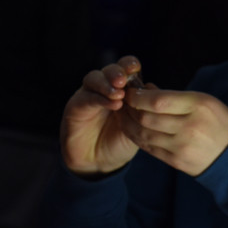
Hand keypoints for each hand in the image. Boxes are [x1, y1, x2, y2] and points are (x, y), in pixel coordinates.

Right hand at [60, 56, 144, 175]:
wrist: (99, 163)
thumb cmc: (120, 143)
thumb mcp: (138, 126)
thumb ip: (144, 109)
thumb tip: (152, 88)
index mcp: (122, 89)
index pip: (125, 69)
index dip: (130, 65)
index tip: (137, 68)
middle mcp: (104, 88)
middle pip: (109, 70)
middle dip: (117, 71)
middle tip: (124, 80)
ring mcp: (89, 95)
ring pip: (94, 78)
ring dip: (107, 83)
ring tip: (119, 94)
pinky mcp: (76, 106)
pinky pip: (87, 97)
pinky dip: (100, 99)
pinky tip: (113, 104)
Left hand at [118, 85, 227, 175]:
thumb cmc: (222, 124)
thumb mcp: (207, 102)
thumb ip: (176, 97)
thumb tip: (147, 88)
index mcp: (199, 106)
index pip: (158, 101)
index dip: (138, 96)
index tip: (132, 91)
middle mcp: (189, 127)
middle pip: (147, 117)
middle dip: (130, 108)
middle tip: (124, 101)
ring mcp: (182, 146)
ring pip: (143, 133)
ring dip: (129, 122)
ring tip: (124, 114)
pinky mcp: (176, 161)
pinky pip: (148, 148)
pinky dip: (136, 136)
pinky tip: (131, 128)